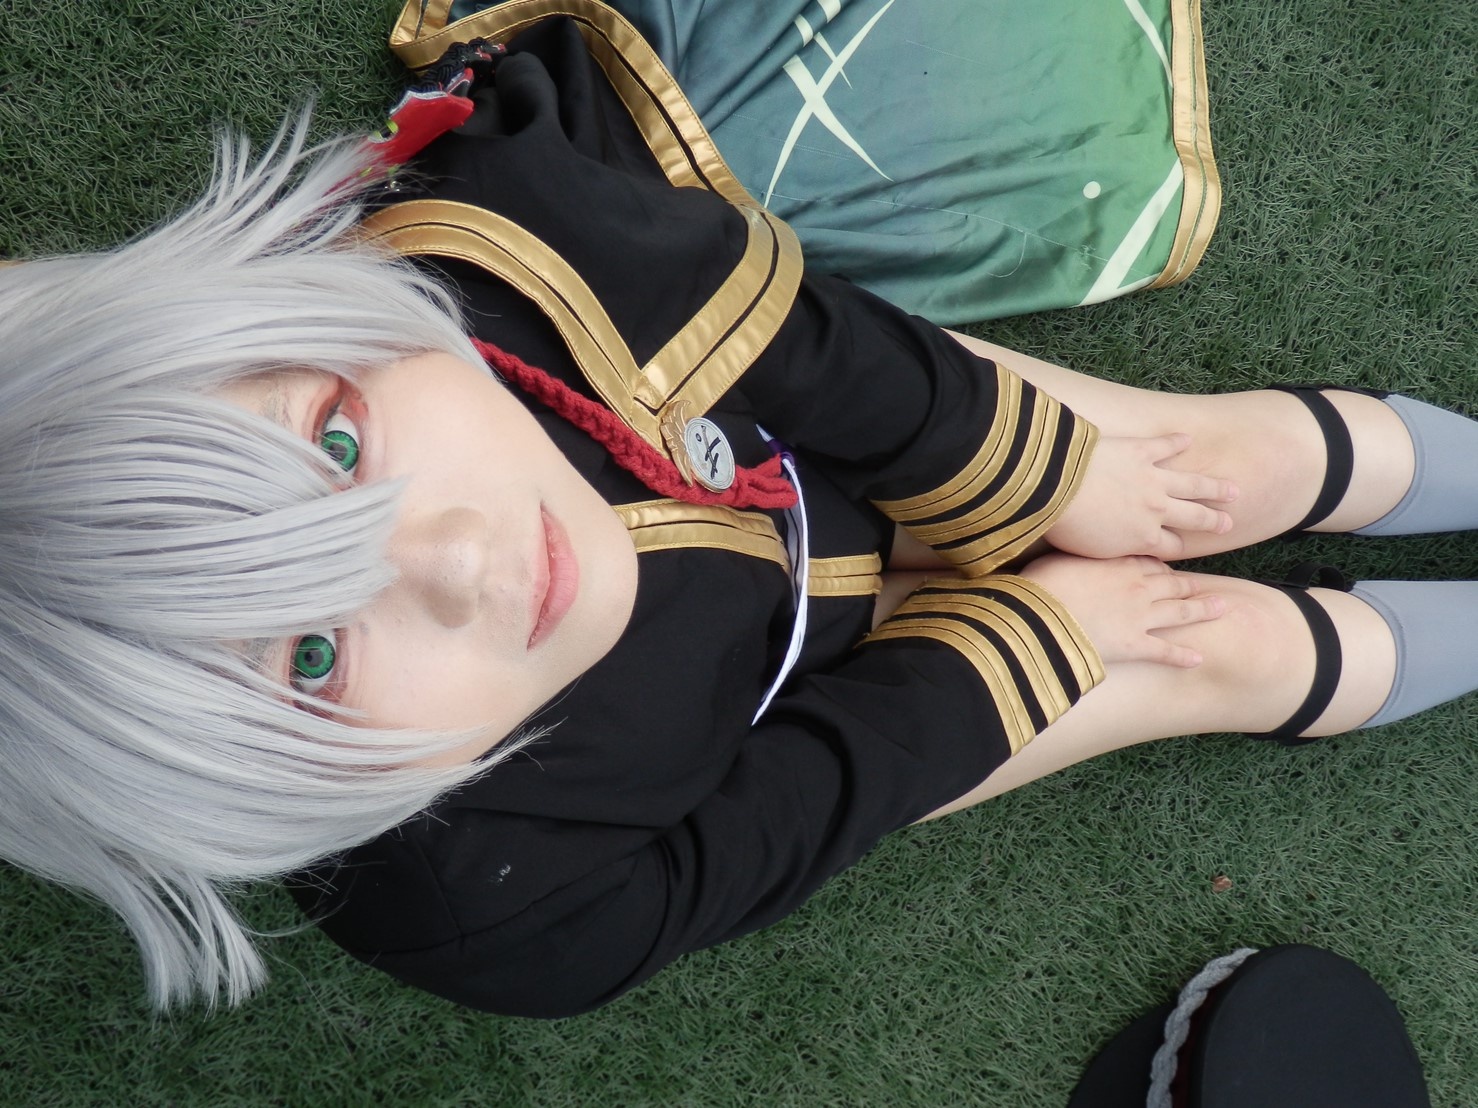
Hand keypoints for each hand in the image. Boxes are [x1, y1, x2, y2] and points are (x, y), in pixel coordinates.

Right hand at [1019, 553, 1224, 666]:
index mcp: (1119, 564)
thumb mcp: (1057, 557)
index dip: (1161, 567)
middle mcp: (1138, 587)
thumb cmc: (1042, 583)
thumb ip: (1072, 555)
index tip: (1168, 569)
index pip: (1149, 563)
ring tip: (1221, 608)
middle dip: (1189, 585)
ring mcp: (1140, 617)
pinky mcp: (1136, 645)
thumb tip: (1068, 547)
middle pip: (1172, 584)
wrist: (1042, 614)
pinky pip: (1165, 651)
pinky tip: (1198, 659)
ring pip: (1180, 612)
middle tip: (1203, 586)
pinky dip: (1182, 656)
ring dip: (1202, 610)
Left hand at [1046, 433, 1236, 559]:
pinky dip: (1177, 441)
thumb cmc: (1062, 526)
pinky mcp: (1139, 450)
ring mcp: (1151, 478)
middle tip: (1228, 523)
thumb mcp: (1088, 555)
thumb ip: (1110, 555)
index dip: (1182, 547)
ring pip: (1193, 484)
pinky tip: (1188, 438)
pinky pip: (1165, 445)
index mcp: (1142, 539)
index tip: (1189, 545)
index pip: (1172, 548)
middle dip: (1213, 521)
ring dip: (1214, 486)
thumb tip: (1115, 561)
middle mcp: (1156, 510)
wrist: (1053, 488)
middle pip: (1194, 518)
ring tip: (1233, 489)